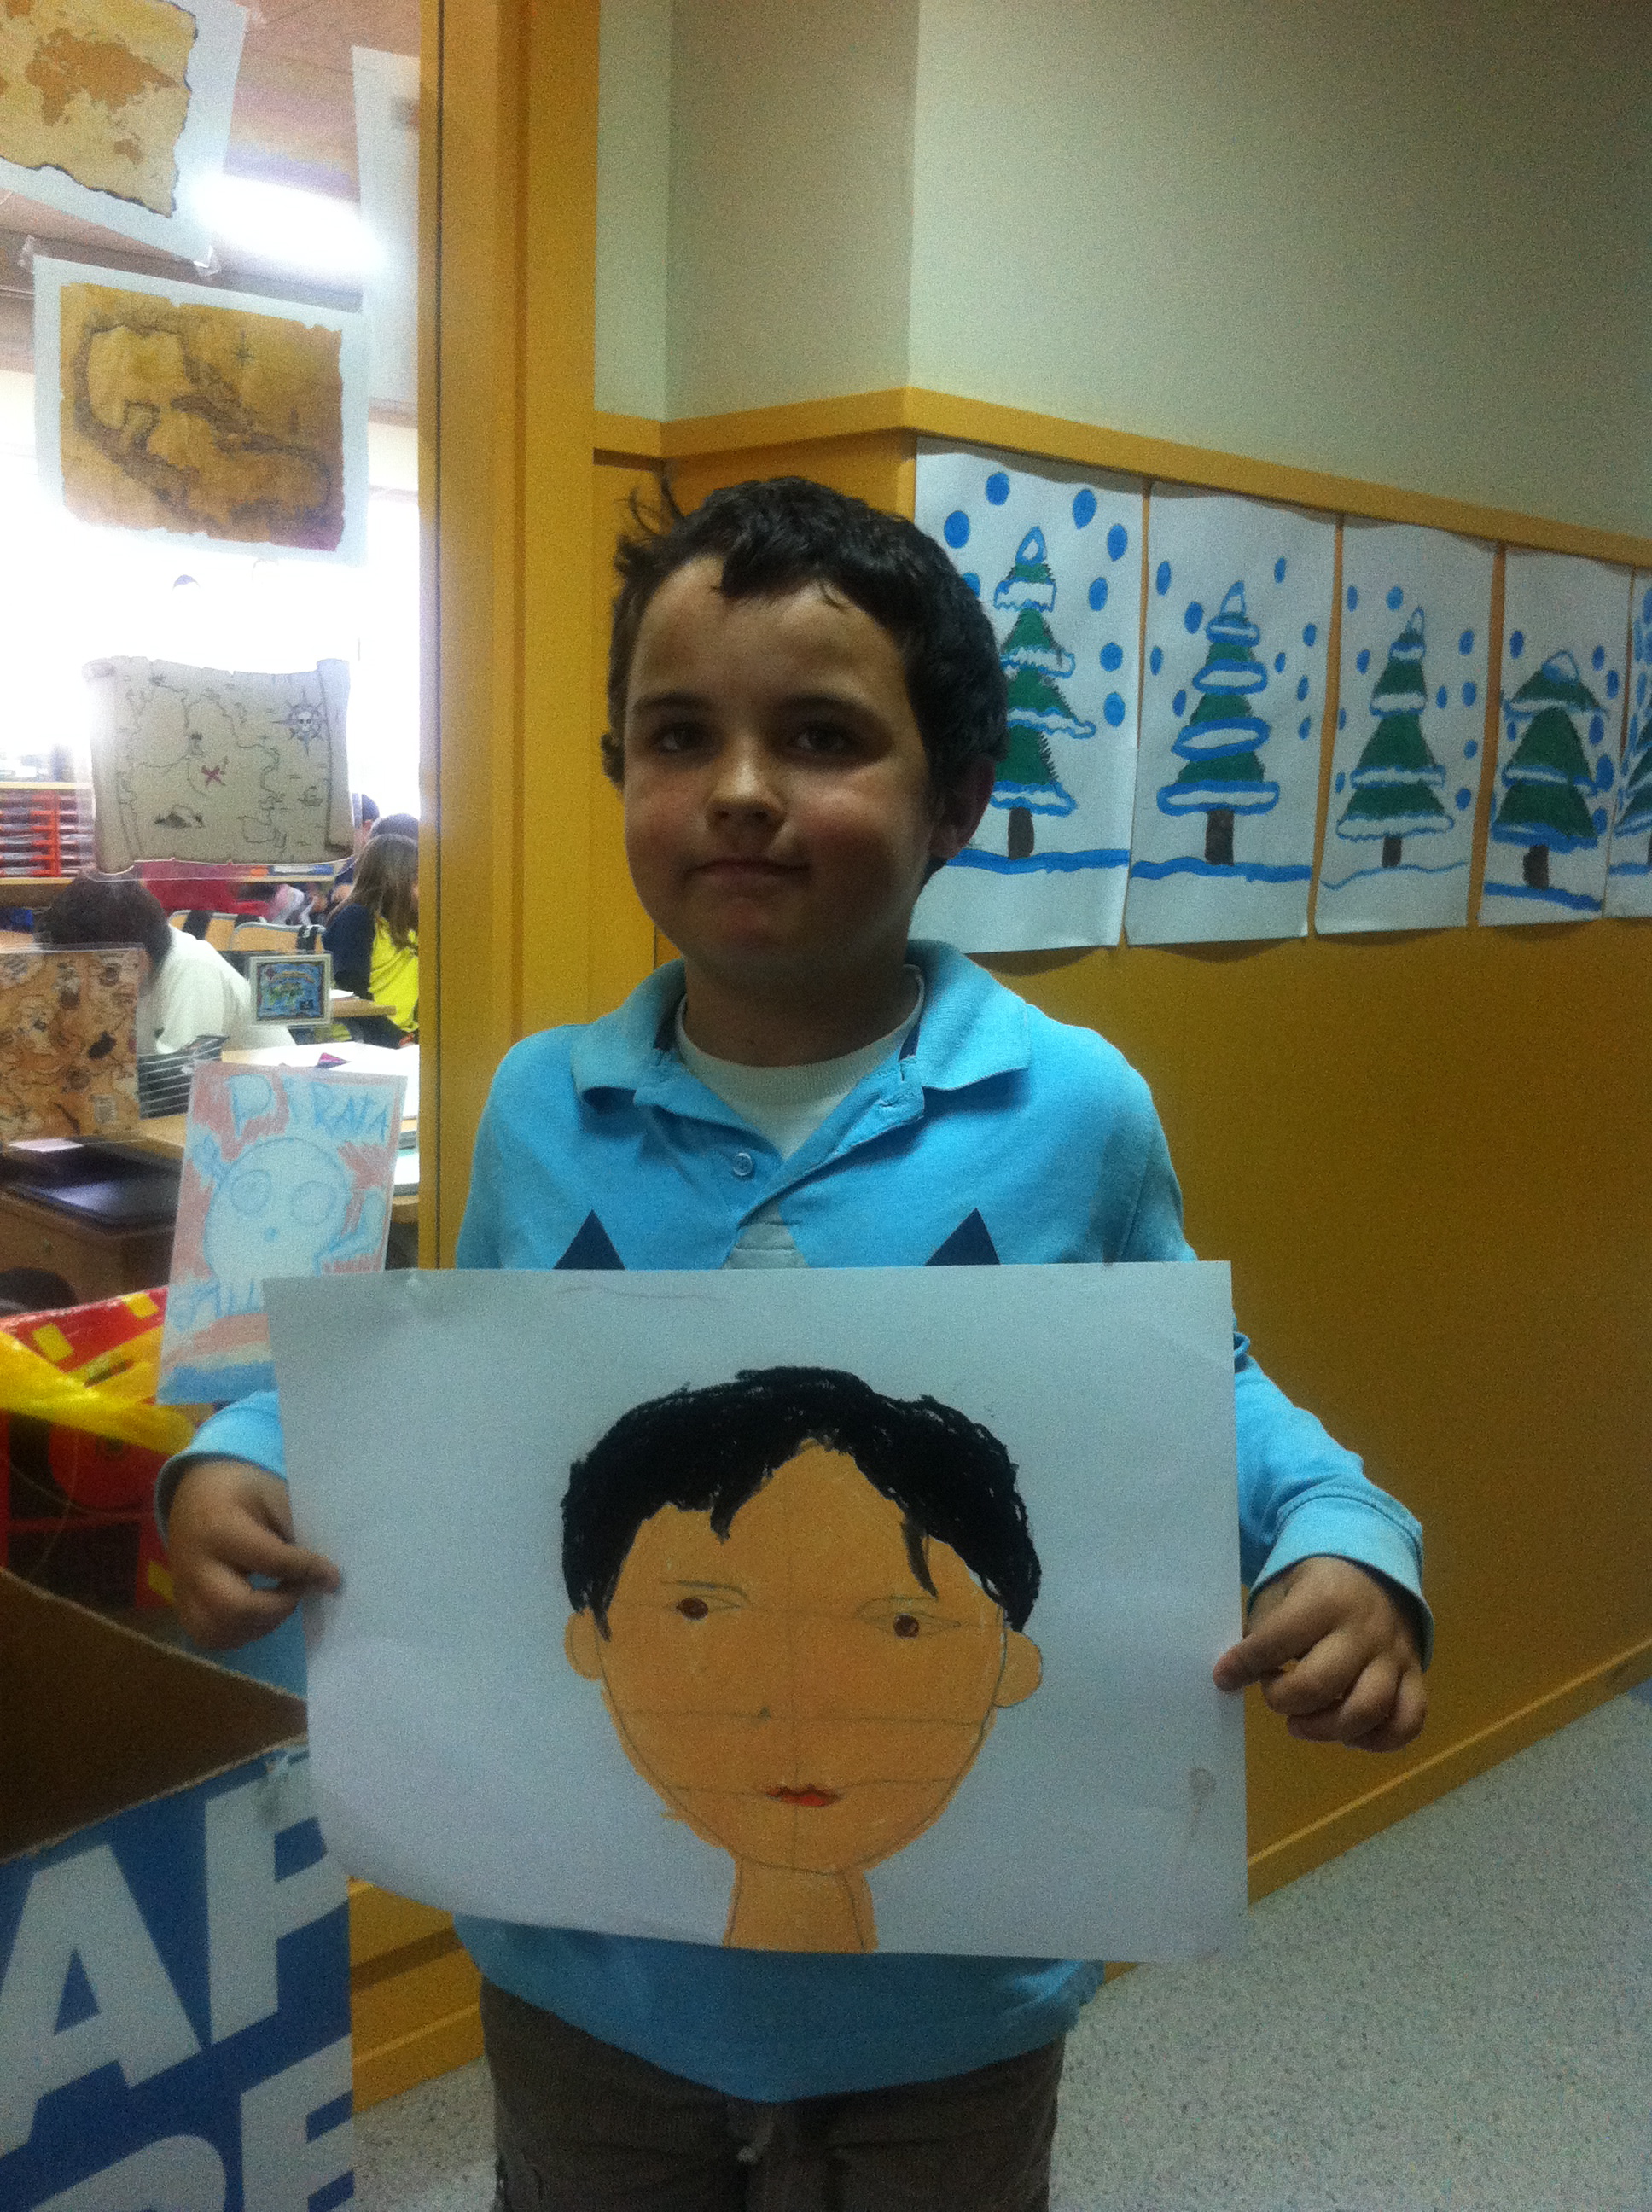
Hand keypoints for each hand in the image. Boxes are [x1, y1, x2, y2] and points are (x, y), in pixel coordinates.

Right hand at [166, 1457, 339, 1650]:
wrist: (195, 1491)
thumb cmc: (242, 1490)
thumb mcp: (272, 1493)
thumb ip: (297, 1529)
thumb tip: (326, 1570)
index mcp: (220, 1526)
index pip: (270, 1560)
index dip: (307, 1571)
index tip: (332, 1578)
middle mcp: (195, 1564)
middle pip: (237, 1608)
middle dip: (280, 1607)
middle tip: (300, 1589)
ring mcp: (184, 1588)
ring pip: (220, 1630)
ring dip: (262, 1625)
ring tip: (281, 1601)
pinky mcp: (181, 1604)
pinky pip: (207, 1637)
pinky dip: (239, 1634)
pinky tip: (259, 1615)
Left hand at [1211, 1556, 1425, 1751]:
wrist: (1372, 1568)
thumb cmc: (1314, 1587)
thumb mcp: (1281, 1593)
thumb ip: (1262, 1634)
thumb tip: (1235, 1678)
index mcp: (1324, 1600)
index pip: (1276, 1642)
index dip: (1243, 1665)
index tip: (1224, 1677)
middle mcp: (1363, 1629)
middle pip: (1321, 1684)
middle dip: (1284, 1700)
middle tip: (1274, 1694)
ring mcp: (1394, 1655)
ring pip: (1368, 1710)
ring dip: (1326, 1730)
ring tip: (1301, 1724)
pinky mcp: (1414, 1676)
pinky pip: (1408, 1721)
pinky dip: (1379, 1741)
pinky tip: (1349, 1736)